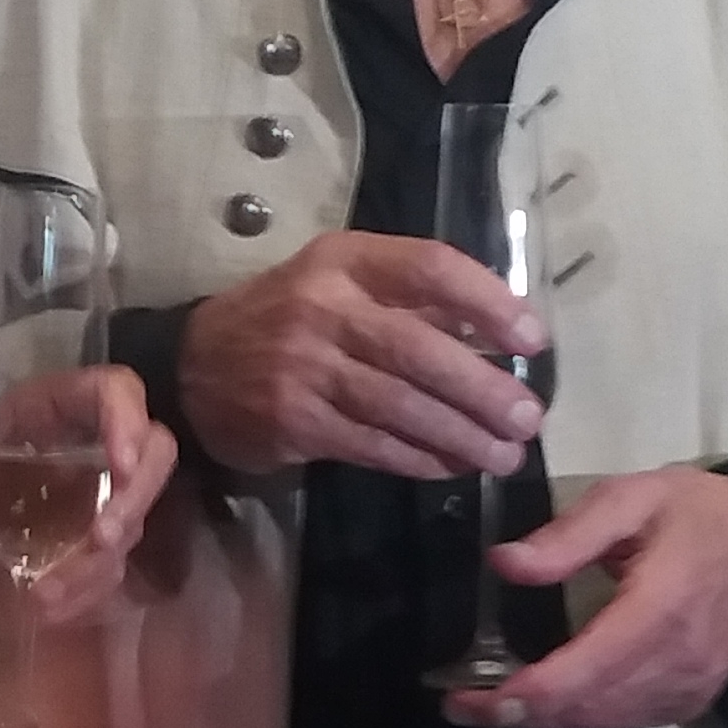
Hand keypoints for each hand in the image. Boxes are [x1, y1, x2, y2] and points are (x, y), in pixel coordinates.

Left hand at [0, 367, 178, 638]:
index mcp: (38, 418)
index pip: (106, 390)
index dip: (126, 416)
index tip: (121, 465)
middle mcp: (79, 452)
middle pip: (153, 449)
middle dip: (135, 497)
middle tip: (99, 542)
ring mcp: (93, 504)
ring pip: (137, 516)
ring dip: (99, 560)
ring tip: (42, 595)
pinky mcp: (94, 554)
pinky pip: (118, 569)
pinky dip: (89, 592)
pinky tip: (45, 606)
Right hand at [174, 232, 546, 480]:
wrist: (194, 367)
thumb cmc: (287, 317)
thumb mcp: (340, 283)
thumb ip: (411, 300)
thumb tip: (501, 331)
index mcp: (345, 260)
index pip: (430, 267)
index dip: (489, 301)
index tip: (533, 339)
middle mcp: (323, 307)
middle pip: (420, 348)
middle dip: (483, 388)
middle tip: (529, 418)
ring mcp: (304, 367)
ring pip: (401, 405)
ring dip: (462, 435)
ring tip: (504, 455)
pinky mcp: (294, 422)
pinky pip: (373, 444)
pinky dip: (420, 459)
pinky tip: (453, 466)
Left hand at [450, 467, 727, 727]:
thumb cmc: (699, 513)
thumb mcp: (634, 497)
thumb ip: (569, 534)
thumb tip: (503, 564)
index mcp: (658, 611)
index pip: (579, 675)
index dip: (518, 697)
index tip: (465, 698)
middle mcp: (675, 664)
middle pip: (583, 709)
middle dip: (515, 715)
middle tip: (462, 707)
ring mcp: (688, 689)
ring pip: (602, 722)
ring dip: (547, 720)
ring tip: (495, 706)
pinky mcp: (693, 700)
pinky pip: (627, 721)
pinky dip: (585, 716)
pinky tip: (553, 700)